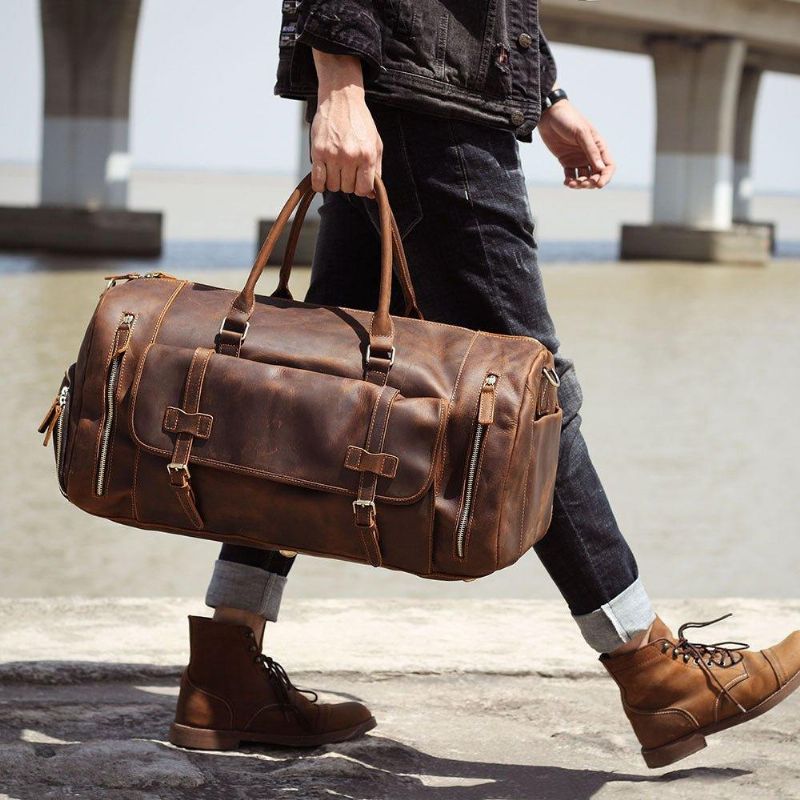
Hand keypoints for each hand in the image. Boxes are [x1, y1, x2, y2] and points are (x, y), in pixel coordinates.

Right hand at [310, 51, 382, 197]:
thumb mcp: (375, 144)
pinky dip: (320, 183)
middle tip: (346, 168)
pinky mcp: (318, 151)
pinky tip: (324, 174)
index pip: (363, 189)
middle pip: (347, 189)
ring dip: (334, 181)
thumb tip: (372, 195)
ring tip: (336, 167)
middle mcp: (350, 156)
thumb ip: (376, 170)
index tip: (358, 180)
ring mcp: (333, 154)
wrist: (341, 98)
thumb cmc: (359, 121)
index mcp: (367, 155)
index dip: (361, 188)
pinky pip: (318, 181)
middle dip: (347, 182)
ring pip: (333, 186)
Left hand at [537, 99, 614, 188]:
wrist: (549, 115)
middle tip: (582, 184)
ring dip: (580, 184)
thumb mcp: (581, 133)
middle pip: (596, 175)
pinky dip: (570, 182)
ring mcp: (578, 158)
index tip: (598, 185)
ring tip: (572, 183)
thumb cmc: (568, 119)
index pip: (608, 166)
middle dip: (591, 183)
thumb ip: (591, 150)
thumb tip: (600, 169)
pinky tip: (567, 182)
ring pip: (584, 178)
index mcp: (599, 146)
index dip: (606, 177)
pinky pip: (571, 176)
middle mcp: (590, 154)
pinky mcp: (566, 161)